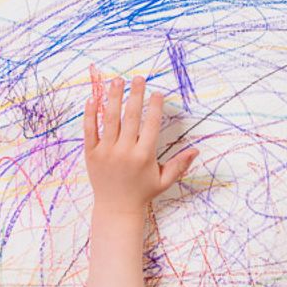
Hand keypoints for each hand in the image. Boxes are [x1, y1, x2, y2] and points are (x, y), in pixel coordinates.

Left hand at [83, 75, 198, 215]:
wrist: (116, 208)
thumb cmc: (142, 193)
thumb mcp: (164, 180)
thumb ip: (179, 165)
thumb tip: (196, 151)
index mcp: (144, 156)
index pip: (151, 125)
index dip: (155, 107)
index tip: (157, 92)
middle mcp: (125, 152)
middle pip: (131, 117)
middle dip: (136, 95)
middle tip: (139, 77)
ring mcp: (107, 152)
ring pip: (110, 119)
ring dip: (113, 98)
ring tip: (117, 81)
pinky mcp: (92, 154)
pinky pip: (90, 131)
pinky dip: (90, 115)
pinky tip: (92, 99)